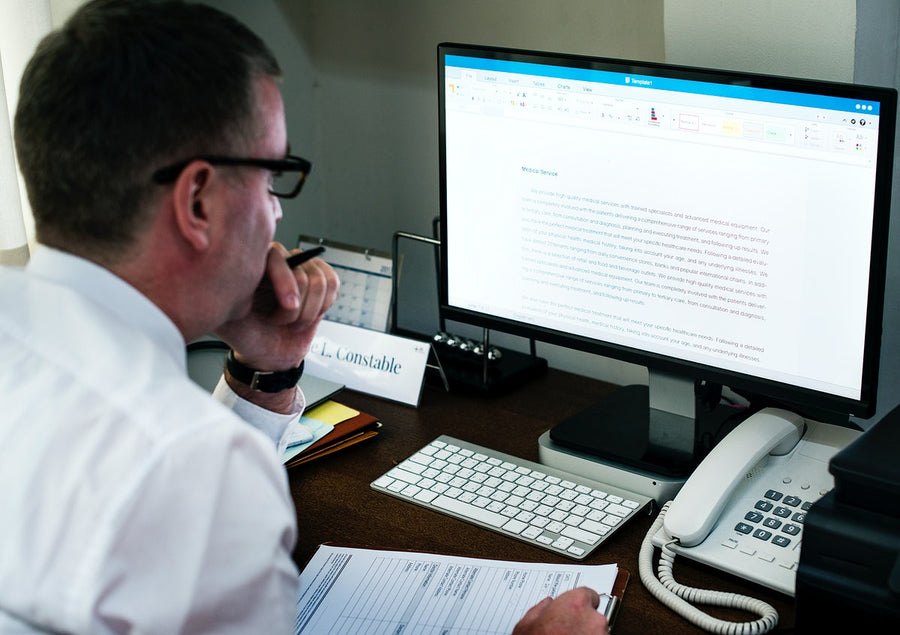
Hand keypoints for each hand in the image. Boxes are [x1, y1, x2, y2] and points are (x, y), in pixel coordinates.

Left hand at [215, 242, 338, 371]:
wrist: (268, 354)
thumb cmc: (246, 336)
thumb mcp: (225, 320)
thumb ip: (222, 298)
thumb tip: (222, 276)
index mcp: (253, 265)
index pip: (275, 255)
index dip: (286, 279)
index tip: (289, 306)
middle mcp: (277, 262)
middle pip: (303, 269)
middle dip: (298, 307)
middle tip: (282, 323)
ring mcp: (300, 270)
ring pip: (321, 280)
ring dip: (310, 311)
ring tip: (292, 322)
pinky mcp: (318, 281)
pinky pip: (333, 283)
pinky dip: (325, 305)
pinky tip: (310, 315)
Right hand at [512, 587, 608, 634]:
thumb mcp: (525, 625)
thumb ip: (540, 609)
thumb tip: (546, 605)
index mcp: (575, 604)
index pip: (589, 594)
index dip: (580, 604)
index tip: (574, 611)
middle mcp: (594, 620)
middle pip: (594, 616)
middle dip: (583, 623)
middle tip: (567, 633)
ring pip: (598, 634)